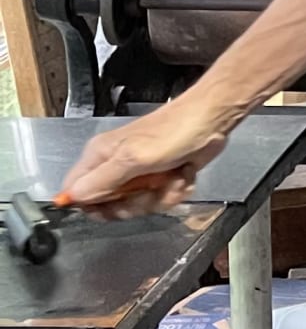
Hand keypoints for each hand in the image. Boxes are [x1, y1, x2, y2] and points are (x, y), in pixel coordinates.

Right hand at [58, 100, 234, 216]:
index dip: (92, 206)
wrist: (212, 122)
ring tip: (172, 176)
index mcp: (99, 156)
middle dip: (136, 203)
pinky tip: (183, 175)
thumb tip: (71, 197)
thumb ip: (102, 180)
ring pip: (138, 204)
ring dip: (161, 196)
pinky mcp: (160, 177)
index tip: (115, 205)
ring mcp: (139, 173)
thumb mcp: (133, 159)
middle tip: (151, 188)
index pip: (76, 192)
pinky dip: (175, 190)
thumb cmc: (174, 132)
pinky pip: (160, 198)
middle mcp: (115, 165)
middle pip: (110, 205)